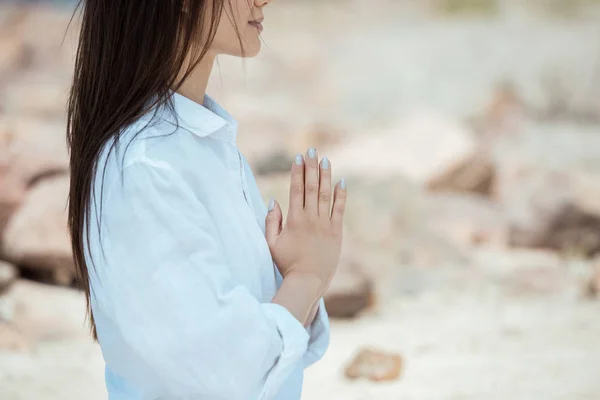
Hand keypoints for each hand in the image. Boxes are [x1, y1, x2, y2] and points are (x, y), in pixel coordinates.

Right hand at [265, 148, 346, 295]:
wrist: (308, 281)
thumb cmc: (287, 264)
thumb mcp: (271, 243)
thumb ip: (271, 221)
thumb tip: (274, 201)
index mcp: (294, 220)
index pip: (296, 190)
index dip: (297, 172)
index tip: (297, 157)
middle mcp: (310, 218)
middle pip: (311, 187)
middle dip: (311, 167)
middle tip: (311, 150)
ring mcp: (325, 224)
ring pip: (326, 194)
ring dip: (325, 175)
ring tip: (325, 160)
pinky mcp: (337, 232)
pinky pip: (339, 209)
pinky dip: (341, 195)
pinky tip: (341, 181)